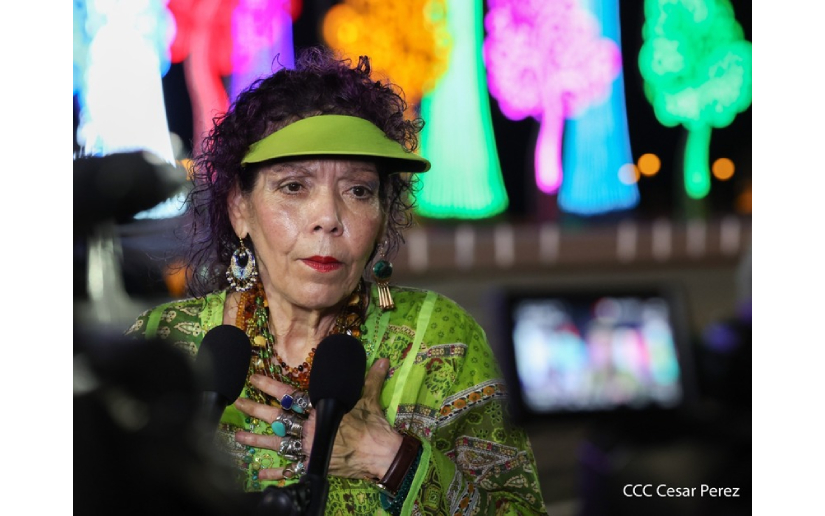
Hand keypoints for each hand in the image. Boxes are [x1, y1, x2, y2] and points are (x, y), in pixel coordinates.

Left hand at [233, 358, 402, 481]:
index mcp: (320, 410)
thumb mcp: (370, 398)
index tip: (255, 379)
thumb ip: (371, 378)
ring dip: (257, 440)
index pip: (291, 394)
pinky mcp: (313, 465)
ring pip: (278, 443)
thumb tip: (383, 361)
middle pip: (278, 418)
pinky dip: (275, 471)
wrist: (381, 455)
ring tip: (239, 436)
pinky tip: (260, 471)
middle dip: (256, 410)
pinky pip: (290, 469)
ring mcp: (309, 449)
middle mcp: (310, 429)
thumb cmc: (374, 426)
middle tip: (239, 403)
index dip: (272, 386)